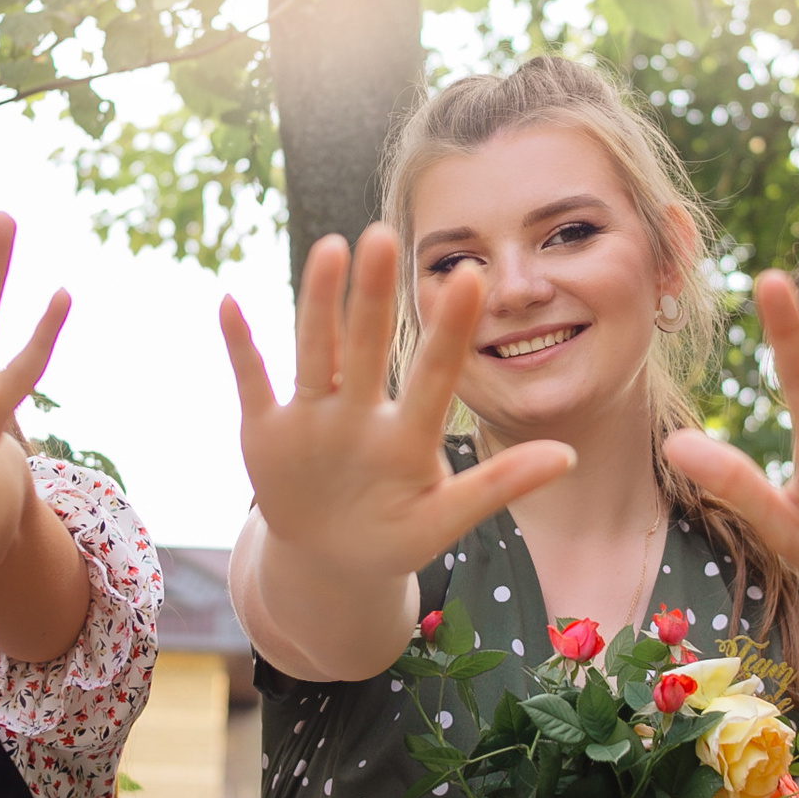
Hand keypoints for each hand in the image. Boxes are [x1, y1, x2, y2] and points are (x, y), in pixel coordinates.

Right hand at [221, 225, 573, 582]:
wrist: (330, 561)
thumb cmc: (395, 534)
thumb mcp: (445, 521)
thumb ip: (498, 488)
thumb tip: (568, 458)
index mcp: (409, 435)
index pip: (434, 374)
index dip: (450, 331)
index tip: (470, 276)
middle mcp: (362, 411)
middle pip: (369, 346)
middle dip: (375, 295)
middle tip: (385, 236)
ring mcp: (313, 416)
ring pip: (315, 350)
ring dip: (318, 302)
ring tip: (329, 248)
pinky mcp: (267, 430)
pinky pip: (252, 380)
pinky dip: (240, 346)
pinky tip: (231, 303)